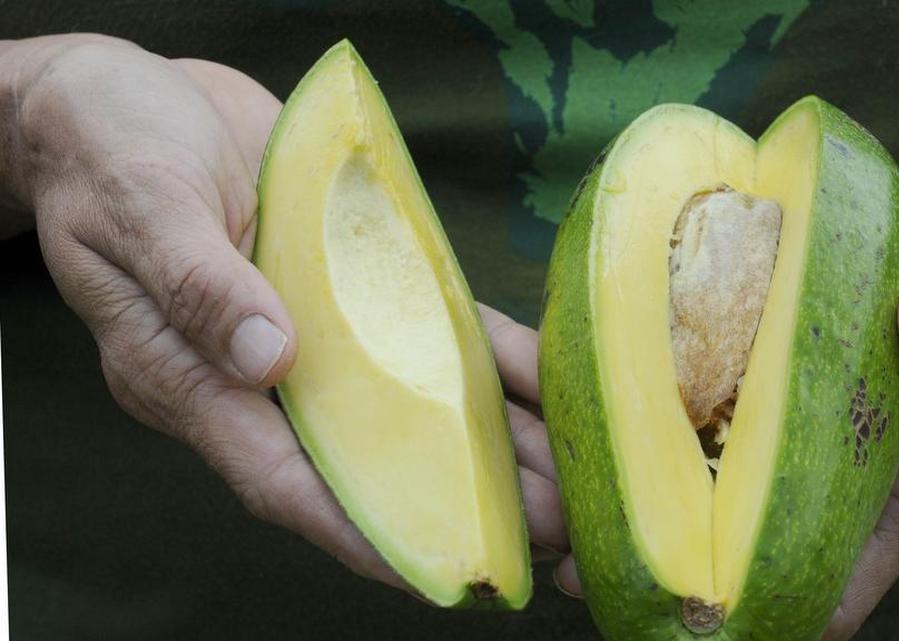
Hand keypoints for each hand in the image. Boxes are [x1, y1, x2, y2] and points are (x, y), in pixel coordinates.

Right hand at [8, 36, 565, 591]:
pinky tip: (538, 385)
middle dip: (451, 502)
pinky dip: (478, 361)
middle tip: (539, 533)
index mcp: (191, 376)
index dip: (358, 528)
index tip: (435, 567)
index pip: (281, 477)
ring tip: (561, 484)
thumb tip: (270, 358)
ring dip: (483, 445)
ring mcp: (312, 332)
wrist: (130, 100)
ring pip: (407, 405)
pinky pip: (420, 333)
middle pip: (364, 458)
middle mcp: (260, 374)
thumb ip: (199, 283)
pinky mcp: (348, 285)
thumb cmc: (109, 149)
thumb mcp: (143, 204)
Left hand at [546, 177, 898, 608]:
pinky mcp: (735, 372)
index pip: (827, 573)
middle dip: (637, 540)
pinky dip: (599, 387)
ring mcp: (770, 422)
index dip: (754, 601)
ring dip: (593, 469)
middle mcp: (820, 469)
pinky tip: (533, 371)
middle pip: (721, 531)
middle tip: (559, 545)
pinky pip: (660, 393)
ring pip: (672, 470)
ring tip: (512, 467)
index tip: (679, 611)